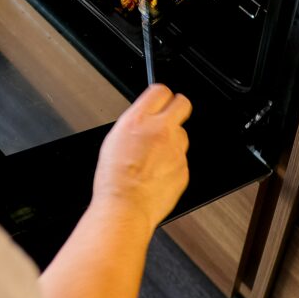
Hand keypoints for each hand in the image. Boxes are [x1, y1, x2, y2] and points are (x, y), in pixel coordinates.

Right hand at [91, 83, 190, 234]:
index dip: (161, 93)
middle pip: (182, 103)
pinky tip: (158, 172)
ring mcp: (175, 149)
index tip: (161, 98)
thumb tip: (145, 118)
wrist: (126, 207)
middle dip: (178, 106)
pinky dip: (173, 162)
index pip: (160, 90)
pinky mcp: (184, 168)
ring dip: (173, 139)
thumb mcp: (114, 139)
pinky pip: (182, 158)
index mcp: (139, 120)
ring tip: (156, 155)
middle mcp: (161, 130)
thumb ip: (135, 124)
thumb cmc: (114, 179)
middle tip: (171, 113)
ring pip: (182, 134)